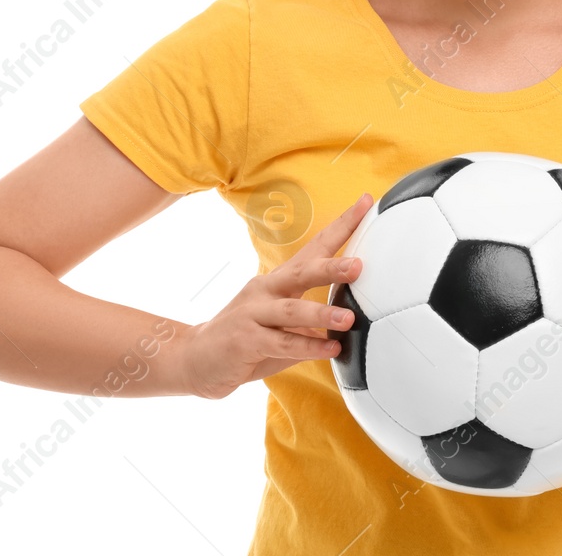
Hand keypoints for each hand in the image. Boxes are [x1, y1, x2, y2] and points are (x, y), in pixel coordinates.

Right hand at [177, 192, 371, 399]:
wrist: (195, 358)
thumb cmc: (248, 339)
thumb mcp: (283, 323)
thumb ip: (313, 320)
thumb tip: (353, 318)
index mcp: (279, 280)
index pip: (315, 247)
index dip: (341, 225)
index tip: (366, 203)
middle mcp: (266, 290)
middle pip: (302, 272)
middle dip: (331, 267)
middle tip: (359, 266)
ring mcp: (253, 313)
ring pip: (292, 310)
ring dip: (322, 313)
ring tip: (348, 318)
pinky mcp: (245, 340)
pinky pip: (281, 344)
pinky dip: (308, 346)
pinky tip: (330, 349)